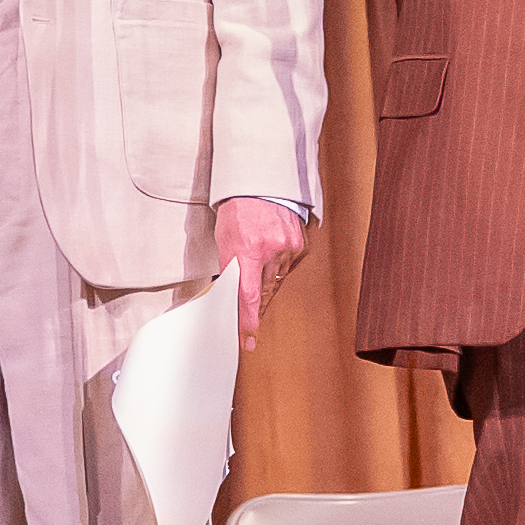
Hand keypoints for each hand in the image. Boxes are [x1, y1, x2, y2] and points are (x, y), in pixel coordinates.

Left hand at [215, 197, 309, 339]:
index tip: (249, 339)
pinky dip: (277, 269)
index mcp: (249, 250)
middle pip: (264, 292)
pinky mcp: (300, 245)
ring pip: (277, 282)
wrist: (260, 184)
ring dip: (266, 284)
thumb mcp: (225, 239)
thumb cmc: (238, 210)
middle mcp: (272, 250)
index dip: (248, 321)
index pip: (249, 296)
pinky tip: (270, 256)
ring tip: (256, 268)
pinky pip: (287, 269)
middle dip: (255, 304)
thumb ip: (230, 267)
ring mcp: (289, 247)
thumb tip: (231, 293)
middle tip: (247, 316)